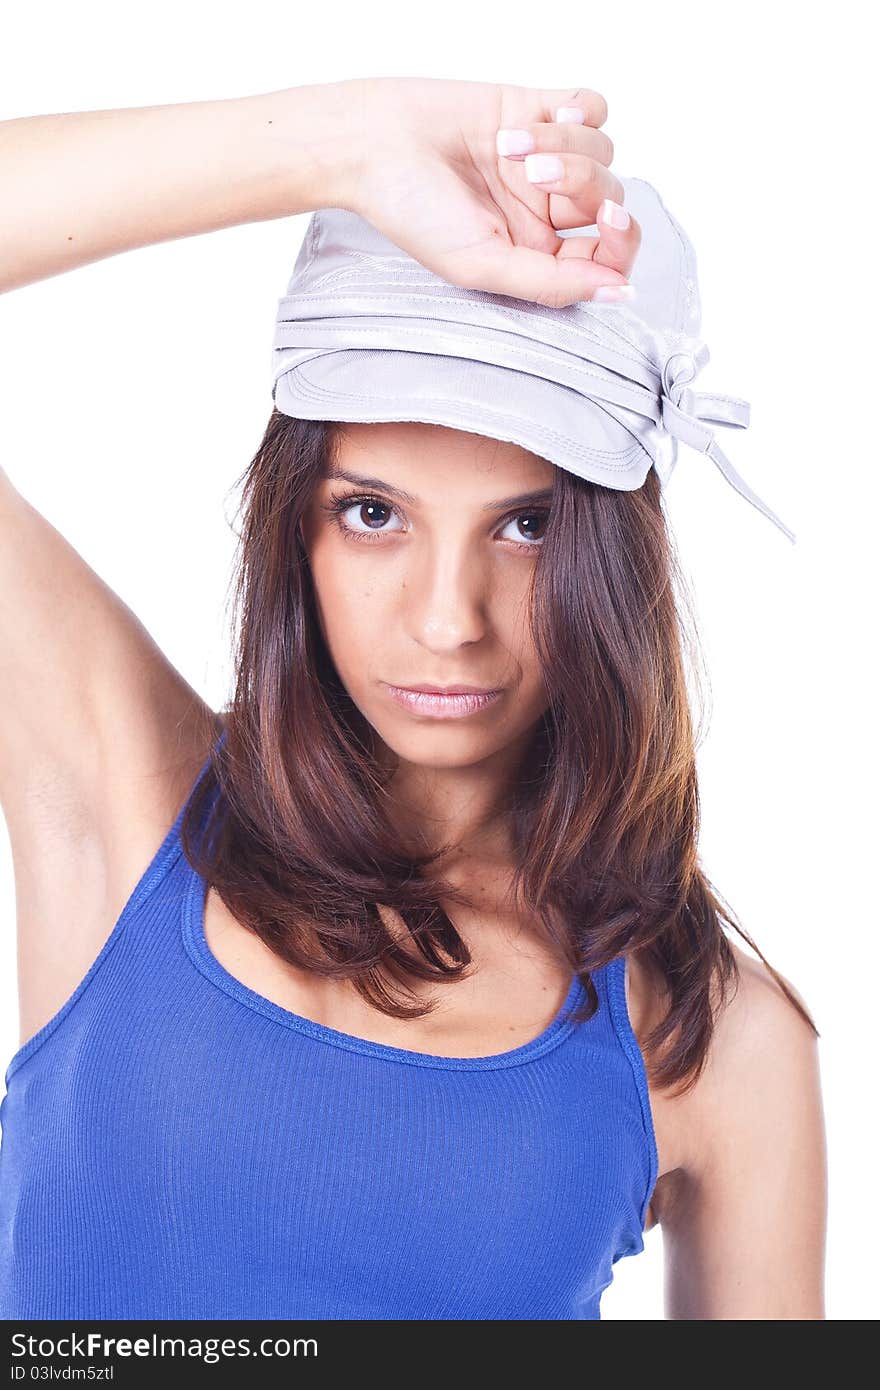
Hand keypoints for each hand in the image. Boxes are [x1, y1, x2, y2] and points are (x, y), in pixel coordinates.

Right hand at [337, 76, 640, 308]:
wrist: (375, 144)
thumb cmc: (414, 212)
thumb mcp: (481, 264)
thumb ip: (553, 284)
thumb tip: (619, 291)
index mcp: (536, 254)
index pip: (606, 256)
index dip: (621, 242)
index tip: (607, 223)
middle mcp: (546, 210)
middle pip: (610, 198)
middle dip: (583, 184)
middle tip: (536, 176)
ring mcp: (545, 159)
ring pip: (603, 151)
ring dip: (565, 144)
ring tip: (508, 146)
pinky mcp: (537, 109)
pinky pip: (592, 107)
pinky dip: (577, 111)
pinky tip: (539, 117)